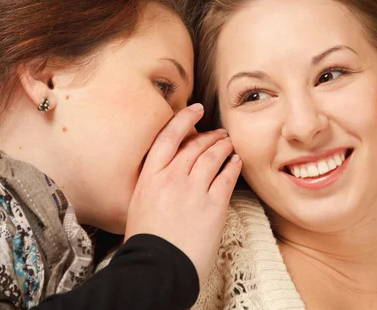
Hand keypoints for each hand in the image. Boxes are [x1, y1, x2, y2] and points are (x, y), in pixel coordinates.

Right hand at [124, 103, 240, 283]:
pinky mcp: (213, 205)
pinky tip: (237, 162)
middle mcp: (172, 178)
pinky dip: (233, 166)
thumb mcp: (140, 204)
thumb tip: (166, 170)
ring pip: (213, 156)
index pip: (169, 136)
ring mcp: (194, 190)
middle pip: (195, 145)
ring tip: (230, 143)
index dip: (184, 119)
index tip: (194, 109)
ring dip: (224, 146)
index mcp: (150, 177)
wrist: (158, 268)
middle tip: (219, 132)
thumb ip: (154, 183)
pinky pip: (227, 177)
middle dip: (210, 135)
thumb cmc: (147, 241)